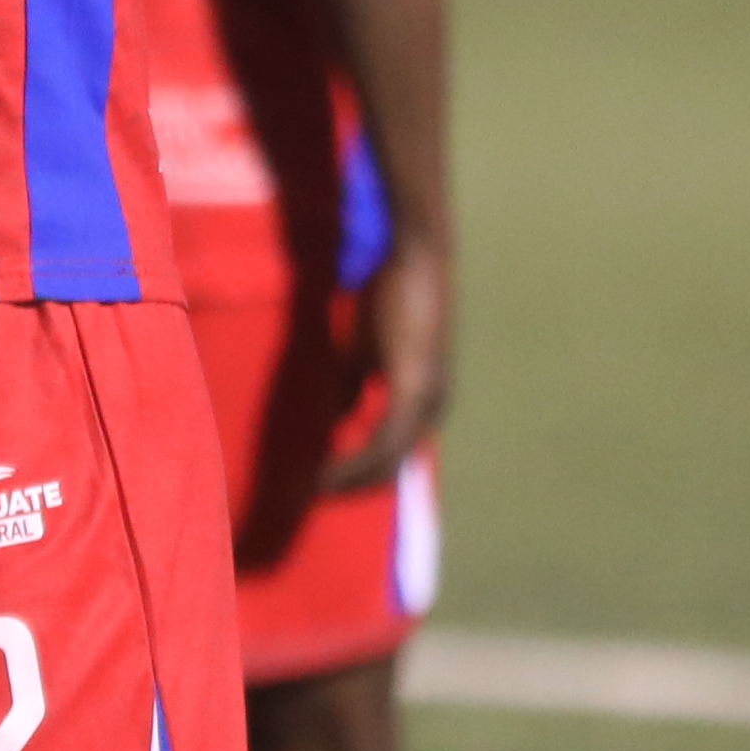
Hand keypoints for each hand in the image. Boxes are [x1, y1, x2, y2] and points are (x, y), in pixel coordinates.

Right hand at [320, 235, 454, 491]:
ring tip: (316, 488)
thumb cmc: (390, 292)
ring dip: (351, 479)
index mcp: (425, 398)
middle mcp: (434, 406)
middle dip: (354, 485)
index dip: (360, 472)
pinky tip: (327, 470)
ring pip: (388, 461)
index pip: (395, 452)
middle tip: (315, 495)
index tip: (323, 481)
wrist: (413, 255)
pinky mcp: (413, 389)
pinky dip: (354, 462)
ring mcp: (427, 399)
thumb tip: (338, 417)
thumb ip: (352, 383)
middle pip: (395, 466)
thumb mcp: (364, 347)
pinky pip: (383, 443)